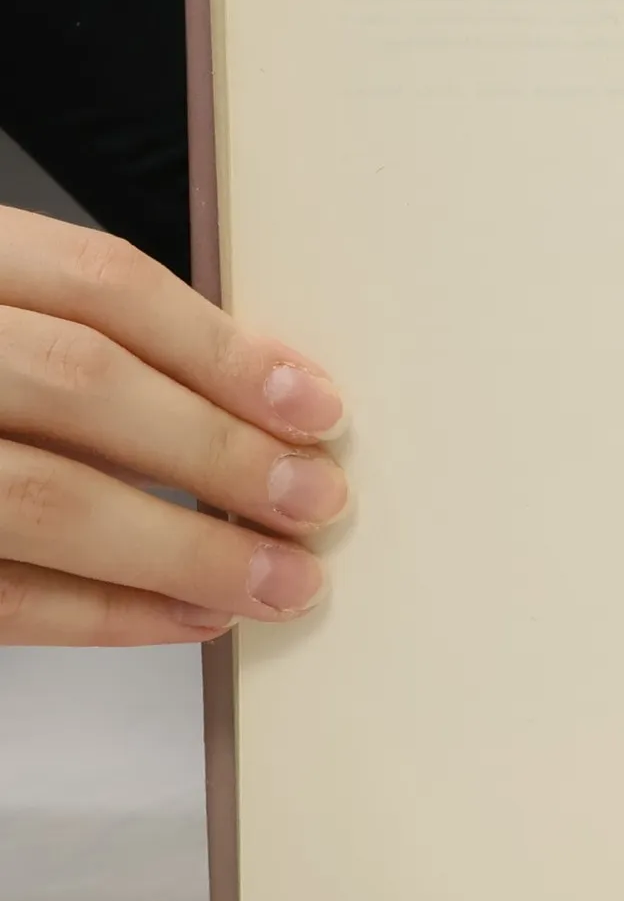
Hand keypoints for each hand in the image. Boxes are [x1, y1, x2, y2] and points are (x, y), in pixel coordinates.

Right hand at [0, 207, 346, 644]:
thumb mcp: (1, 321)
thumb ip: (78, 340)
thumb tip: (254, 402)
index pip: (98, 284)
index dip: (221, 347)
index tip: (315, 406)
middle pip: (80, 382)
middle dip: (216, 449)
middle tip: (316, 501)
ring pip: (41, 497)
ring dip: (182, 547)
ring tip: (278, 579)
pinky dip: (106, 613)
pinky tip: (190, 616)